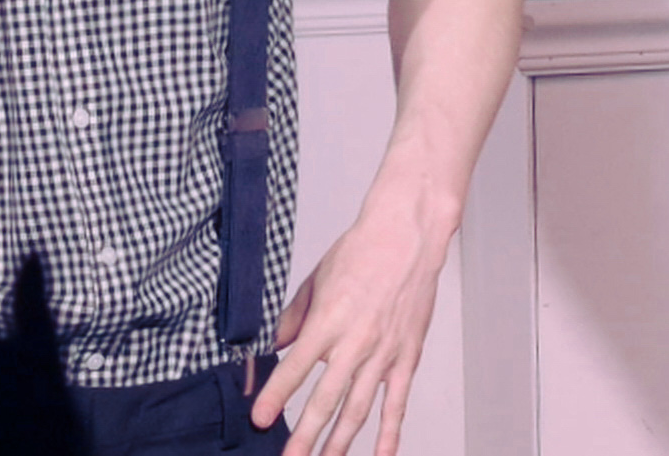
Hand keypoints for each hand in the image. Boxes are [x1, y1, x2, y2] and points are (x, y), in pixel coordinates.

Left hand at [251, 189, 454, 455]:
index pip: (294, 367)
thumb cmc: (362, 251)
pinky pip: (397, 401)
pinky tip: (381, 455)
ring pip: (358, 408)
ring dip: (339, 442)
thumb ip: (291, 320)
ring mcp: (383, 351)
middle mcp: (356, 341)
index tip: (258, 419)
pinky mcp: (406, 354)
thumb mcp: (315, 281)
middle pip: (325, 399)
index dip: (274, 396)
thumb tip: (270, 350)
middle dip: (304, 435)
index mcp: (328, 320)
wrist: (409, 233)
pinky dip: (390, 431)